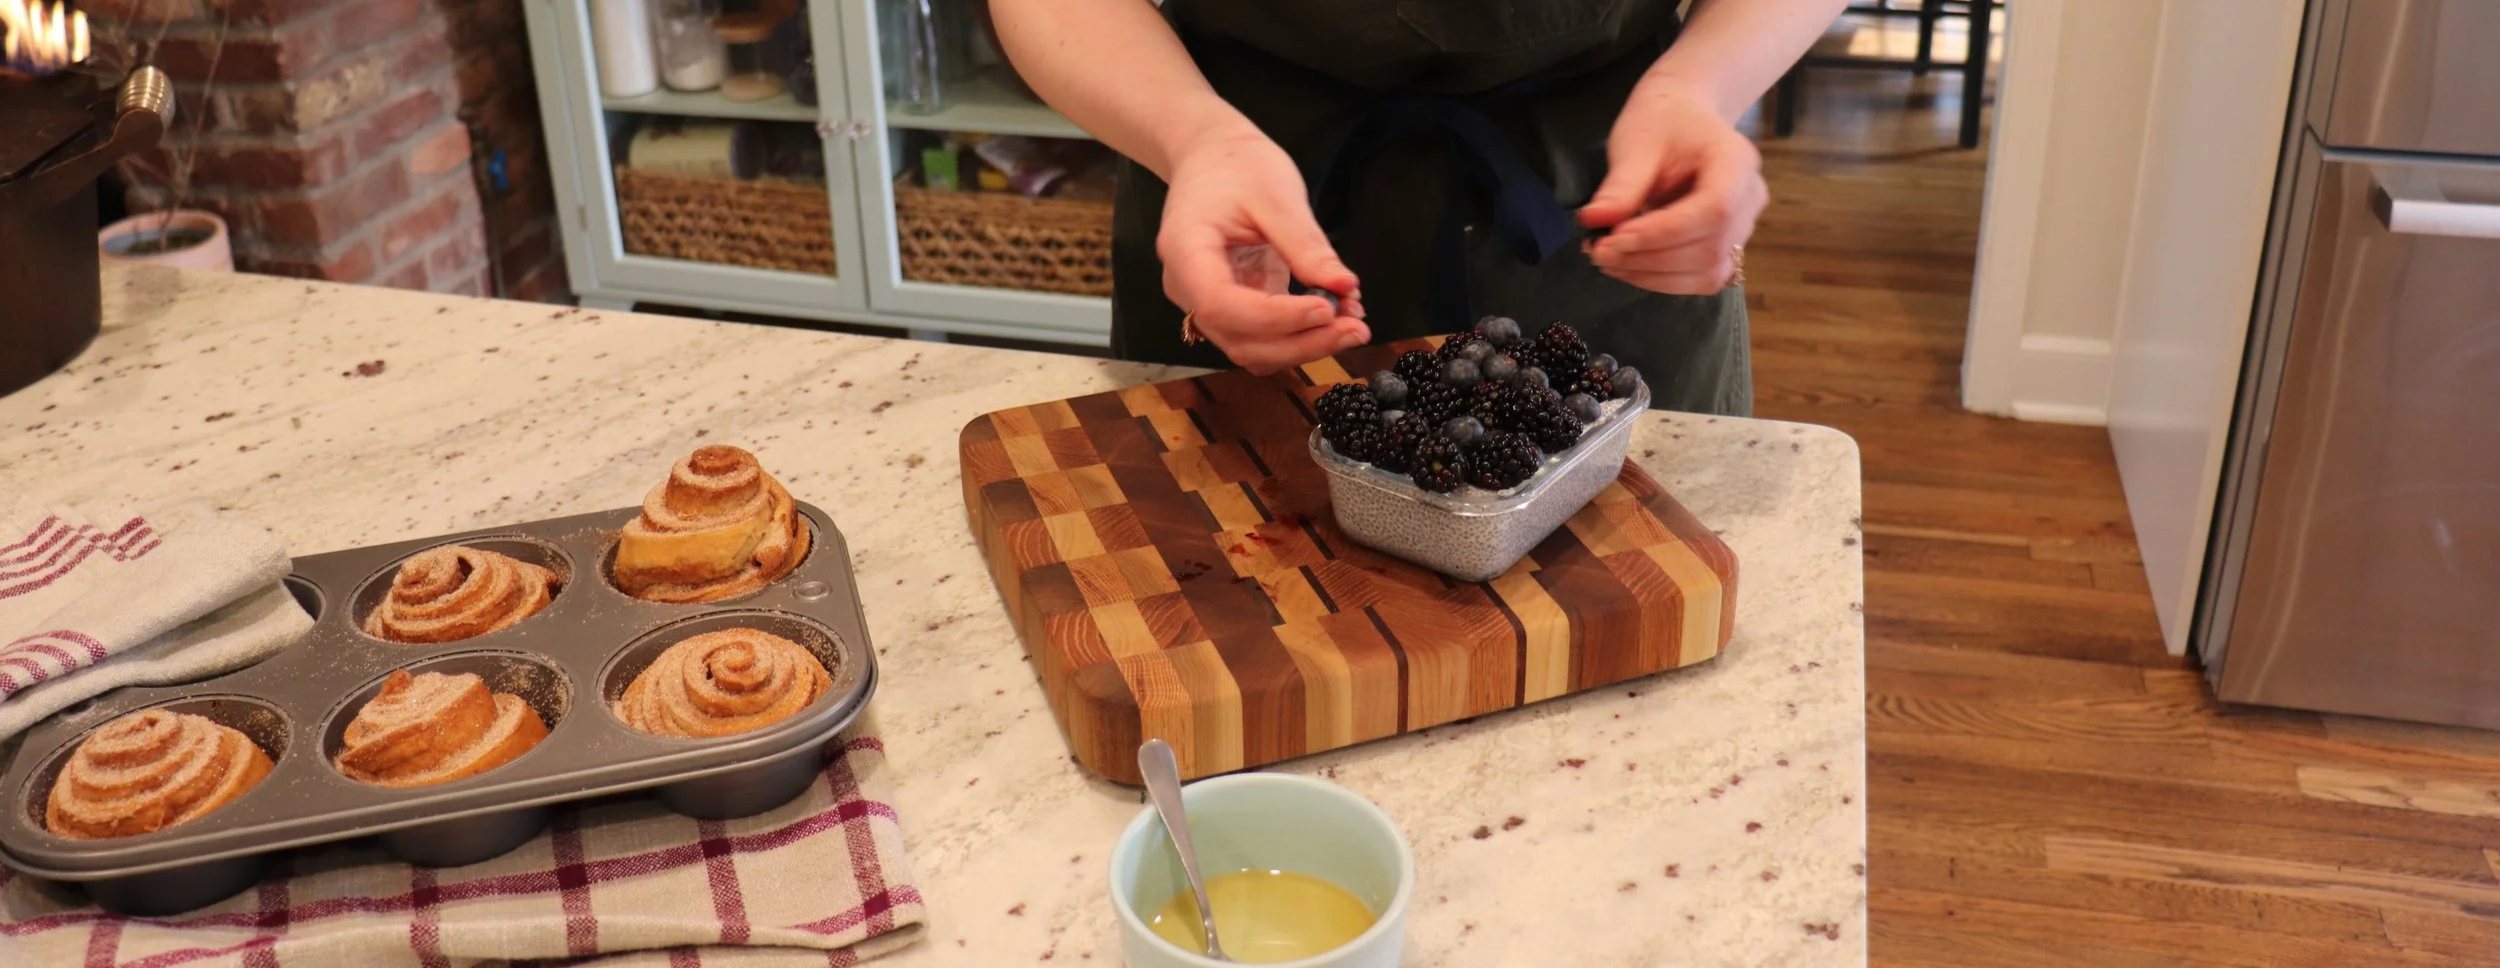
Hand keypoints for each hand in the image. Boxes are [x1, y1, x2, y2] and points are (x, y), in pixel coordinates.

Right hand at [1158, 128, 1369, 374]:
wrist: (1210, 157)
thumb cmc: (1235, 165)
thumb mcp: (1276, 194)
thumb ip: (1306, 245)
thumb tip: (1344, 287)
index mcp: (1186, 252)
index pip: (1222, 305)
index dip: (1276, 317)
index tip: (1326, 308)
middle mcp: (1187, 288)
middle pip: (1240, 340)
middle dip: (1301, 343)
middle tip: (1355, 328)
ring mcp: (1204, 302)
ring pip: (1251, 349)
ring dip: (1303, 346)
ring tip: (1352, 325)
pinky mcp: (1230, 306)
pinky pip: (1261, 336)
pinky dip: (1298, 336)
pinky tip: (1336, 319)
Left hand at [1579, 81, 1767, 294]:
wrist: (1682, 119)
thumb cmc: (1663, 123)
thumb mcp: (1636, 144)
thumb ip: (1621, 185)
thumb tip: (1593, 221)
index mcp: (1737, 161)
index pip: (1714, 210)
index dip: (1663, 233)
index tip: (1614, 238)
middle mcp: (1750, 198)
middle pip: (1711, 248)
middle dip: (1650, 259)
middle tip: (1599, 251)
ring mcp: (1744, 226)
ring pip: (1709, 273)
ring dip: (1652, 276)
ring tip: (1607, 260)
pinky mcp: (1728, 247)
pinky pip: (1703, 278)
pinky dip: (1661, 279)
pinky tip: (1627, 265)